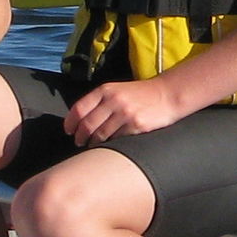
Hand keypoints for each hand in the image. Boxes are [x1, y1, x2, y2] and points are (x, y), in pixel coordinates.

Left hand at [63, 74, 186, 146]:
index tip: (69, 131)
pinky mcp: (136, 125)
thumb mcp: (117, 90)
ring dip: (93, 143)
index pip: (79, 108)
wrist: (167, 94)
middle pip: (87, 124)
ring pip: (100, 134)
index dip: (70, 123)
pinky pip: (117, 139)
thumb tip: (80, 119)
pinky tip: (110, 146)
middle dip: (80, 137)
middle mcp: (113, 100)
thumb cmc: (141, 94)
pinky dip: (110, 145)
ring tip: (92, 146)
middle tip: (79, 142)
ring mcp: (125, 113)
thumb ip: (100, 101)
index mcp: (105, 90)